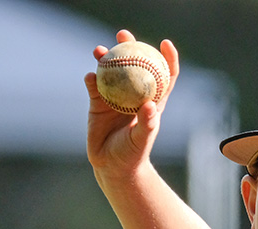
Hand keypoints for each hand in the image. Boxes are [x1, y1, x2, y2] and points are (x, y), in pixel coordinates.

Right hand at [84, 30, 179, 174]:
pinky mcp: (97, 103)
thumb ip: (146, 123)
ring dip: (105, 57)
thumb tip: (149, 104)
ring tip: (99, 50)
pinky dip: (91, 79)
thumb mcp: (141, 140)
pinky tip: (90, 76)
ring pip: (111, 70)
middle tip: (123, 34)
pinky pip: (94, 86)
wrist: (111, 165)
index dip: (167, 58)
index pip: (164, 75)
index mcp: (152, 101)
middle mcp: (134, 95)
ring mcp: (115, 97)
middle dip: (130, 45)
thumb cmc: (132, 154)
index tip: (165, 43)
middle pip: (134, 64)